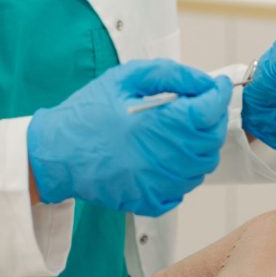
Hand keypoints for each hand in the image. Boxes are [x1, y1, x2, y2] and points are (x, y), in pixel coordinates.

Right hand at [27, 59, 232, 216]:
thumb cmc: (90, 110)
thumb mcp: (127, 78)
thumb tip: (206, 82)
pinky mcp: (149, 201)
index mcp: (153, 123)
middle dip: (213, 118)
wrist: (55, 153)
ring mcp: (155, 184)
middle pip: (211, 140)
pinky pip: (185, 187)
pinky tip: (169, 152)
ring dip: (201, 144)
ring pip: (202, 166)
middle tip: (201, 104)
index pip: (207, 112)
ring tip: (183, 127)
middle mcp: (158, 158)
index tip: (219, 84)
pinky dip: (186, 169)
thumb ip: (171, 75)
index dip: (219, 95)